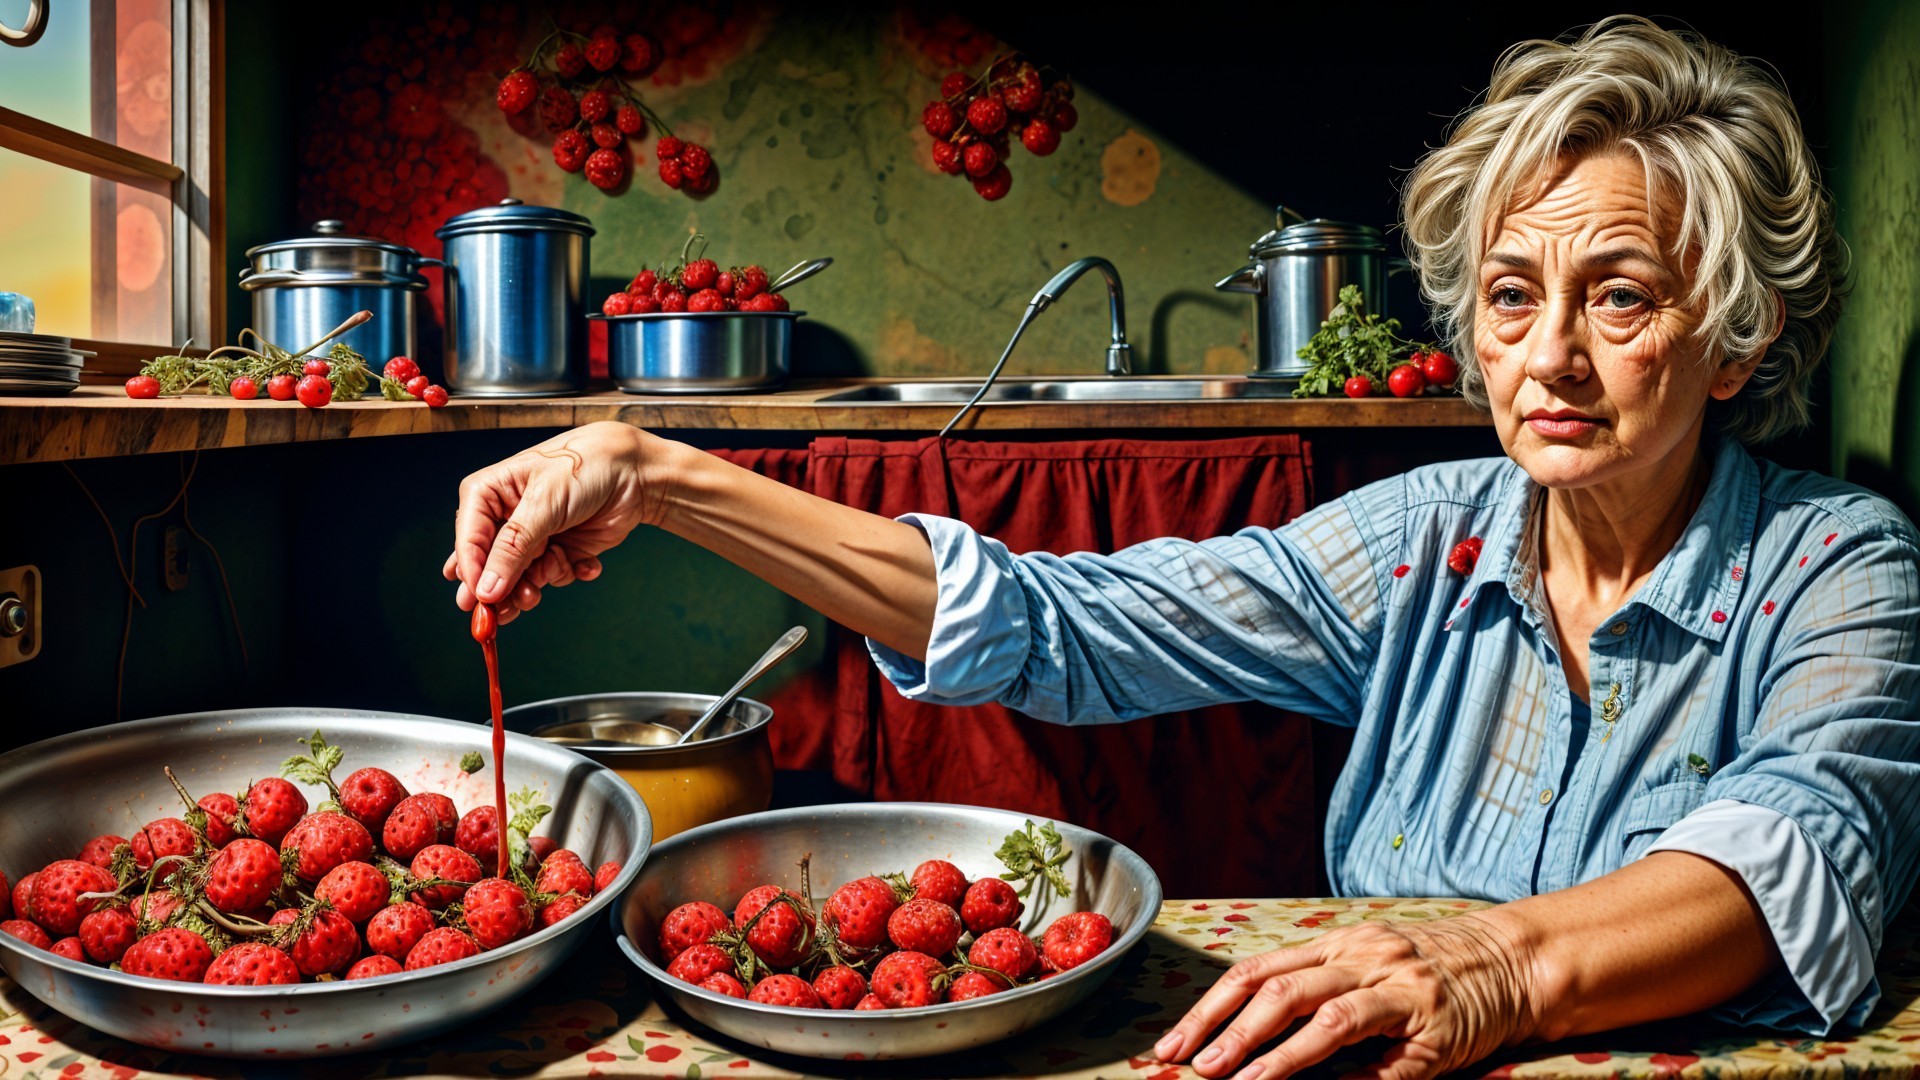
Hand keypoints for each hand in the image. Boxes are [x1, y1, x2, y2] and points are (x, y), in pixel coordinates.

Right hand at [444, 422, 665, 624]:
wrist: (636, 470)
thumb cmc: (585, 467)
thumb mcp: (544, 504)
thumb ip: (513, 548)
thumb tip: (485, 589)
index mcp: (489, 494)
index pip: (468, 540)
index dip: (473, 573)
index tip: (481, 601)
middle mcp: (507, 517)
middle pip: (491, 566)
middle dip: (504, 587)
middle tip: (509, 608)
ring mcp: (535, 536)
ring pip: (522, 578)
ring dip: (540, 582)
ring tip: (558, 568)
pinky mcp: (561, 550)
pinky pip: (556, 576)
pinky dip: (572, 572)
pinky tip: (587, 562)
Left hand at [1154, 915, 1538, 1079]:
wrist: (1508, 962)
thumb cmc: (1424, 970)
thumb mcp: (1361, 964)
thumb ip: (1310, 988)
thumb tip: (1241, 1033)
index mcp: (1335, 946)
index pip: (1255, 971)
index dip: (1209, 1008)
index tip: (1172, 1043)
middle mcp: (1361, 959)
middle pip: (1281, 989)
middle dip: (1231, 1030)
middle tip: (1194, 1065)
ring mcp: (1399, 991)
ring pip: (1330, 1017)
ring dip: (1281, 1054)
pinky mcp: (1435, 1029)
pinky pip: (1388, 1060)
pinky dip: (1353, 1079)